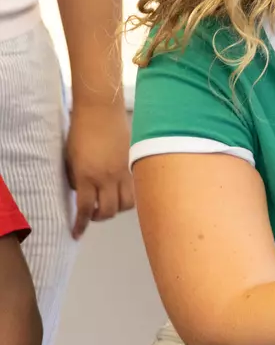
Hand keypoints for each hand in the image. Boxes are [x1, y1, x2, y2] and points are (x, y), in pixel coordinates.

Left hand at [64, 104, 134, 238]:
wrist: (101, 111)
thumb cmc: (80, 132)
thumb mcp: (70, 159)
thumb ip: (77, 179)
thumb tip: (82, 191)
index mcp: (87, 176)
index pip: (85, 209)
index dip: (81, 224)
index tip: (77, 233)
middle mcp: (107, 178)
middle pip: (108, 211)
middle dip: (98, 217)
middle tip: (91, 213)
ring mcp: (123, 172)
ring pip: (125, 204)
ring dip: (116, 208)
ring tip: (108, 202)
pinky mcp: (132, 165)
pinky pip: (133, 189)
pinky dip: (127, 195)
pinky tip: (119, 190)